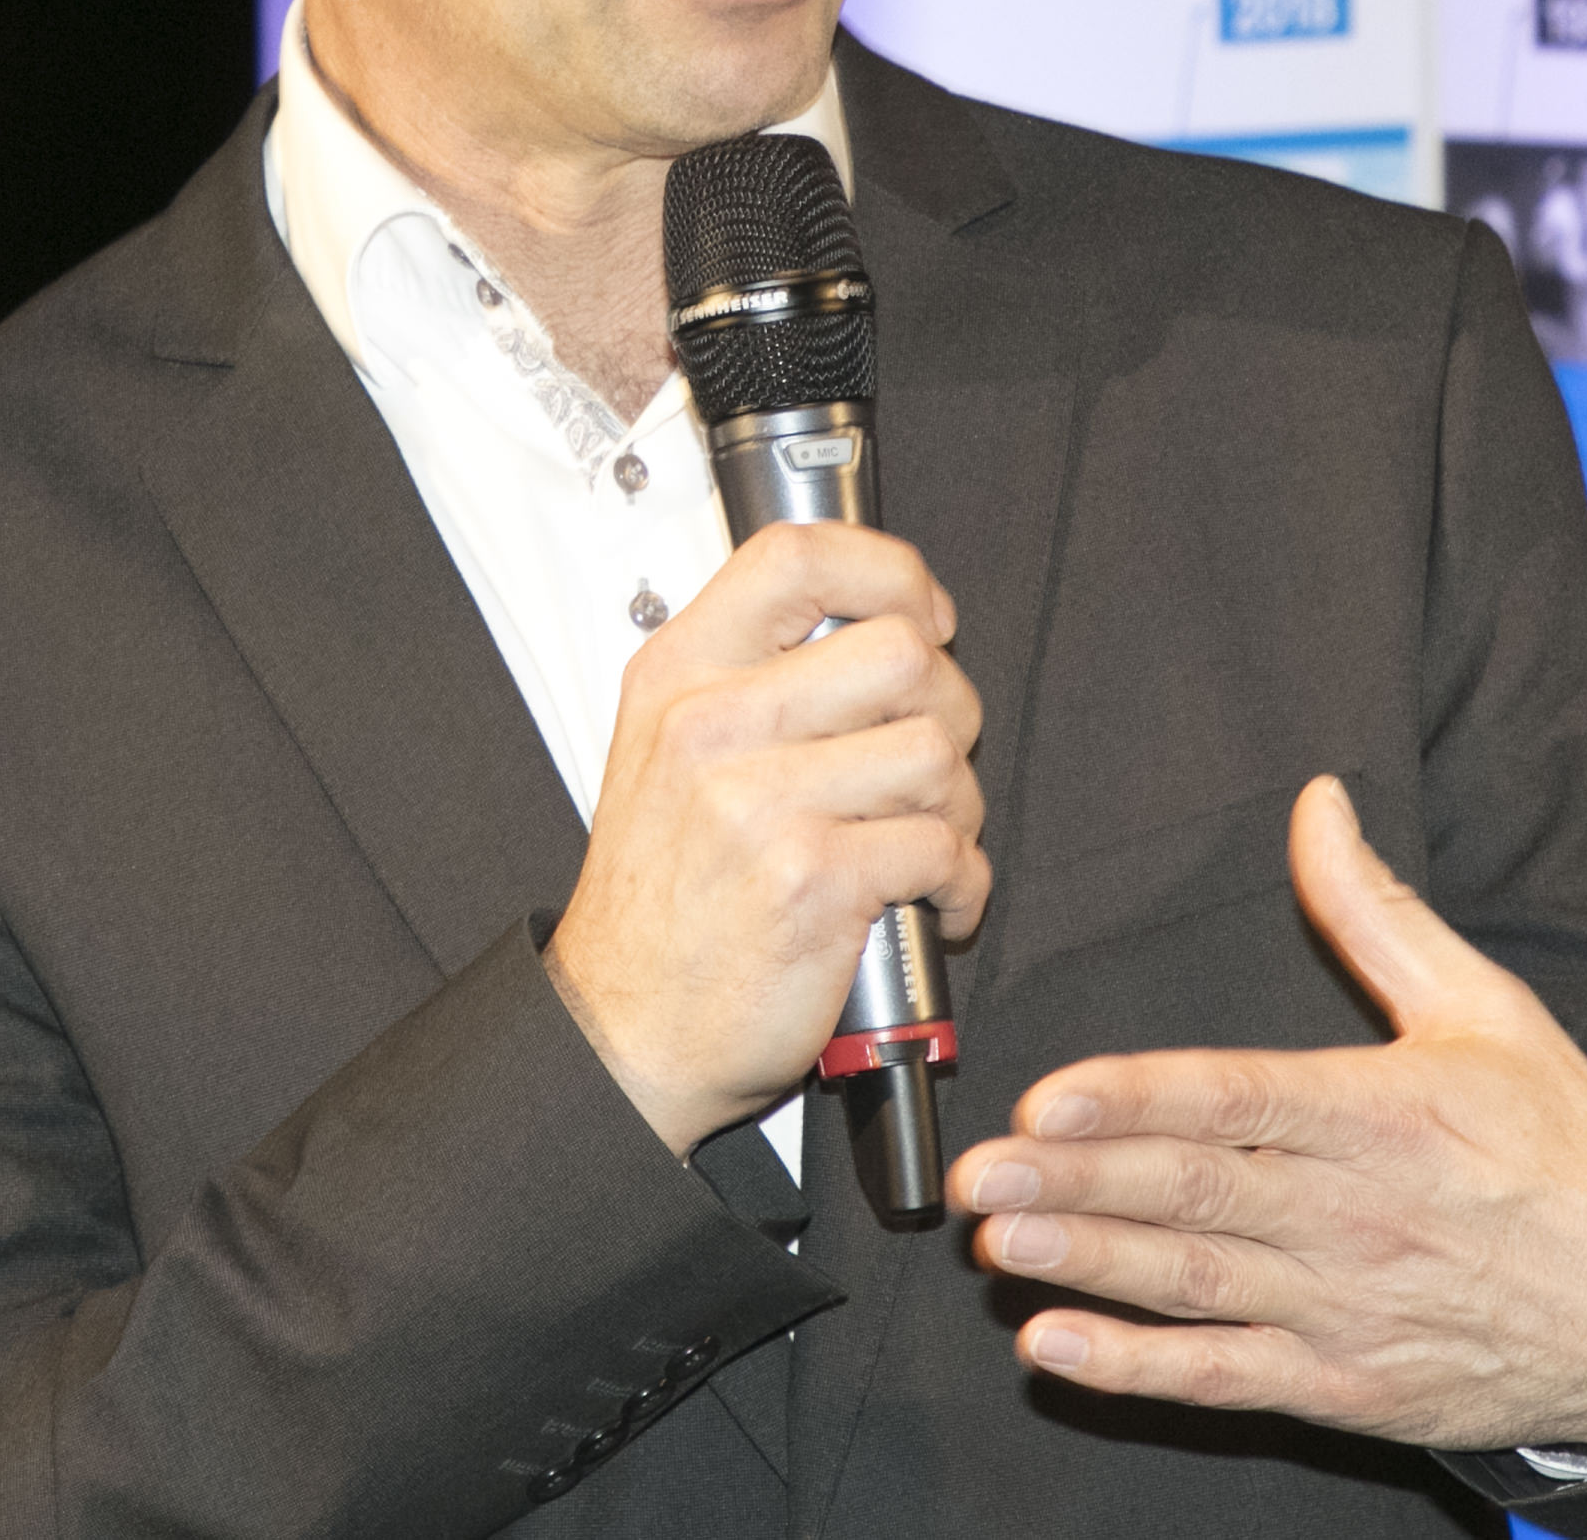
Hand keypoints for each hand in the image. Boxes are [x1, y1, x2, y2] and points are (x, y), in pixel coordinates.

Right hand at [546, 522, 989, 1153]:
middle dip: (951, 707)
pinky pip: (944, 848)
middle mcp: (714, 726)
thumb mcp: (667, 751)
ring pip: (937, 750)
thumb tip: (876, 619)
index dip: (889, 571)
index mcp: (680, 675)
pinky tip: (930, 901)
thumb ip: (751, 676)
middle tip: (932, 757)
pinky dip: (962, 883)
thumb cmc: (662, 902)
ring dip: (960, 805)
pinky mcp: (811, 881)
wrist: (625, 1031)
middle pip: (901, 651)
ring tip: (926, 839)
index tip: (922, 613)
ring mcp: (760, 801)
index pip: (798, 555)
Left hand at [945, 775, 1586, 1454]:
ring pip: (1198, 1285)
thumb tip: (1317, 800)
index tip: (1052, 1094)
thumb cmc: (1567, 1155)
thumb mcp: (1493, 1012)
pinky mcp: (1345, 1388)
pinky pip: (1228, 1379)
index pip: (1244, 1101)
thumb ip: (1382, 913)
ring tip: (1000, 1241)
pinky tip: (1060, 1346)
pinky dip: (1140, 1369)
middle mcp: (1358, 1215)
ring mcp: (1348, 1309)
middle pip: (1198, 1194)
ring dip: (1091, 1265)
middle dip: (1080, 1182)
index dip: (1142, 1099)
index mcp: (1388, 1115)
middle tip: (979, 1171)